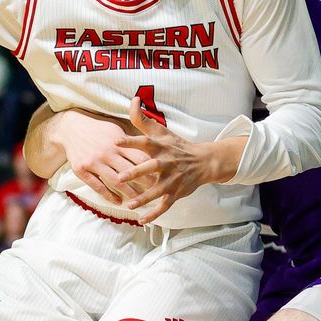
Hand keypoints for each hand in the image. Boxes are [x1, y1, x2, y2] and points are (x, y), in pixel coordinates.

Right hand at [55, 109, 154, 205]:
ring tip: (138, 202)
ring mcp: (93, 162)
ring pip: (114, 181)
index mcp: (117, 142)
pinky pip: (96, 185)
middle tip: (155, 194)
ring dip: (128, 193)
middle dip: (143, 183)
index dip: (151, 168)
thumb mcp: (116, 129)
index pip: (138, 157)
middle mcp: (106, 153)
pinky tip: (118, 201)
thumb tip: (151, 151)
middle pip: (129, 171)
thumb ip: (131, 142)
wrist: (71, 128)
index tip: (161, 178)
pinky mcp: (81, 170)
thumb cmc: (99, 130)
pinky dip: (108, 195)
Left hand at [115, 98, 220, 223]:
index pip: (145, 142)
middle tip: (120, 178)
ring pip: (158, 190)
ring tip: (130, 205)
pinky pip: (165, 205)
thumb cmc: (177, 145)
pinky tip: (142, 220)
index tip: (116, 141)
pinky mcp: (176, 193)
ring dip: (144, 198)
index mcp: (161, 146)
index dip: (131, 141)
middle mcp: (167, 162)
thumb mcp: (161, 131)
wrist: (204, 161)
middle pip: (151, 167)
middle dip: (136, 173)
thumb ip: (143, 119)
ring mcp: (172, 179)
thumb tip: (133, 99)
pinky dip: (154, 214)